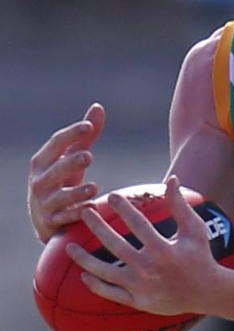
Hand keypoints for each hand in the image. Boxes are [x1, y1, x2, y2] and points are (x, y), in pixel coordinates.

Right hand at [28, 103, 105, 242]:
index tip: (88, 126)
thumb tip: (98, 107)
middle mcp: (39, 181)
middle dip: (70, 163)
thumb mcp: (70, 160)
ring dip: (76, 192)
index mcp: (43, 162)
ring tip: (94, 188)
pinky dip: (76, 214)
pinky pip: (64, 218)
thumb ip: (85, 137)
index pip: (55, 143)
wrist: (47, 221)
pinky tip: (90, 208)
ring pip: (59, 197)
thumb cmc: (61, 183)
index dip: (71, 134)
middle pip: (54, 170)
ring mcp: (44, 203)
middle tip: (88, 156)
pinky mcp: (51, 223)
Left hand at [66, 176, 218, 316]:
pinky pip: (111, 293)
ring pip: (105, 272)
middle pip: (115, 245)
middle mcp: (149, 269)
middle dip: (97, 227)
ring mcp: (142, 287)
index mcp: (164, 250)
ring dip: (84, 259)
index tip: (113, 196)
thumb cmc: (201, 257)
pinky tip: (83, 273)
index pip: (138, 225)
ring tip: (69, 246)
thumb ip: (180, 205)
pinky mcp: (138, 302)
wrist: (207, 293)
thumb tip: (171, 179)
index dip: (124, 208)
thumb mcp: (195, 229)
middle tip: (84, 212)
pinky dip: (95, 284)